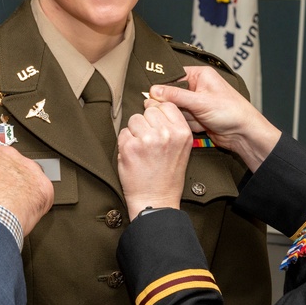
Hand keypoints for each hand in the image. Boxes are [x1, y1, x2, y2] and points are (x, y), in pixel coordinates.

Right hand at [0, 140, 52, 236]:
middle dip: (5, 180)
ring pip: (26, 177)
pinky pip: (42, 194)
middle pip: (8, 164)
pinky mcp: (42, 185)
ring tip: (9, 209)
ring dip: (20, 190)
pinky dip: (36, 205)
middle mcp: (5, 154)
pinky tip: (24, 214)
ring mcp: (26, 168)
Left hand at [118, 102, 191, 217]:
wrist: (156, 201)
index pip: (166, 105)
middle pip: (149, 110)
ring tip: (142, 150)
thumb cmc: (167, 177)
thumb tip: (154, 103)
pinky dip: (125, 143)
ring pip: (134, 119)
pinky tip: (134, 156)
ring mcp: (148, 139)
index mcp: (182, 132)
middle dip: (146, 123)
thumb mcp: (182, 148)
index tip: (155, 123)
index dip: (158, 112)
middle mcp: (166, 133)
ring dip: (134, 132)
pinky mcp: (130, 147)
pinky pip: (123, 133)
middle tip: (149, 142)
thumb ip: (172, 126)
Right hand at [146, 66, 281, 171]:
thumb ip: (175, 96)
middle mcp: (198, 87)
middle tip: (163, 110)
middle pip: (173, 94)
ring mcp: (197, 103)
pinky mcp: (197, 117)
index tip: (151, 96)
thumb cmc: (231, 112)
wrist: (244, 134)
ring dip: (179, 116)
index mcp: (201, 75)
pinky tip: (196, 125)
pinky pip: (183, 119)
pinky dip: (185, 123)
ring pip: (176, 108)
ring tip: (189, 119)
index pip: (174, 77)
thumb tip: (154, 90)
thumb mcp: (200, 102)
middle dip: (170, 105)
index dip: (162, 87)